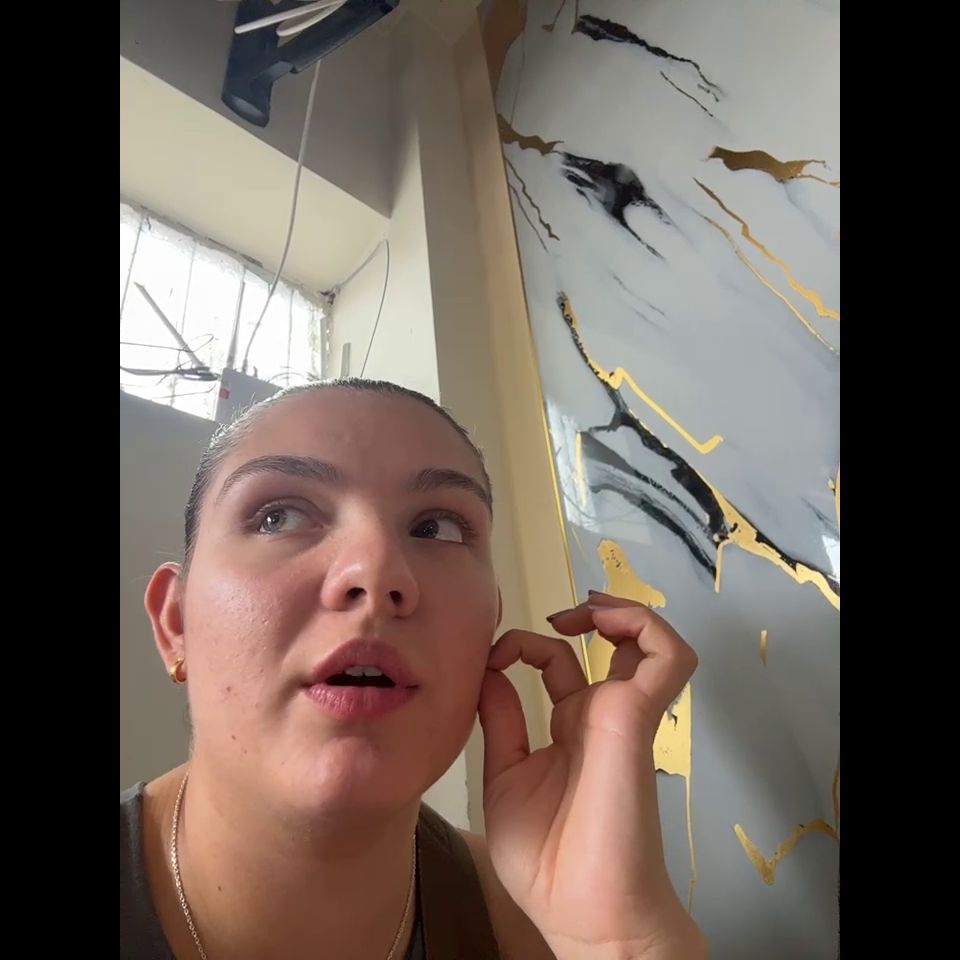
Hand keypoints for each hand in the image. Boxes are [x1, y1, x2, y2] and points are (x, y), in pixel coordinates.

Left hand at [478, 593, 705, 959]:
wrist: (585, 914)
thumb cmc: (548, 864)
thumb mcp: (505, 777)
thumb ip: (500, 721)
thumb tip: (487, 673)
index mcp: (569, 728)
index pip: (558, 664)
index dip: (525, 645)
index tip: (493, 654)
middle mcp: (599, 715)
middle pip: (613, 643)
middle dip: (587, 614)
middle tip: (556, 617)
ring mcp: (623, 714)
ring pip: (651, 640)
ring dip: (624, 612)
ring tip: (586, 613)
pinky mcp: (638, 718)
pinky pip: (668, 658)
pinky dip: (646, 627)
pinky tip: (604, 625)